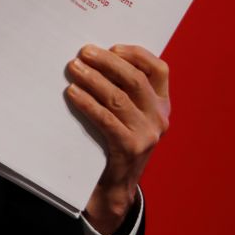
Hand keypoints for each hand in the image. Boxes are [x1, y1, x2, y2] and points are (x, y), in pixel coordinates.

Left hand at [65, 44, 169, 234]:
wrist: (114, 188)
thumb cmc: (112, 142)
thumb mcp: (126, 115)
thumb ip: (120, 91)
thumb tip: (91, 59)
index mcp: (162, 105)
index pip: (159, 70)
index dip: (136, 54)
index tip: (112, 46)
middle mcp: (159, 118)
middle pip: (136, 80)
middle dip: (108, 62)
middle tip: (83, 52)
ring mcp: (148, 134)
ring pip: (119, 98)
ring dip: (93, 79)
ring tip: (73, 69)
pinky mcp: (131, 148)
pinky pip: (107, 119)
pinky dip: (88, 103)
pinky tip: (72, 93)